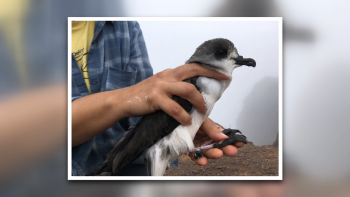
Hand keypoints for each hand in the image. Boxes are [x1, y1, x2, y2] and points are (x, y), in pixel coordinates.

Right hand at [73, 63, 226, 146]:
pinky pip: (174, 107)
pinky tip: (187, 121)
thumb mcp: (161, 87)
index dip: (209, 68)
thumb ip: (175, 87)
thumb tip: (193, 92)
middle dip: (210, 75)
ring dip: (199, 101)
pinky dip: (183, 116)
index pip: (193, 66)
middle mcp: (167, 76)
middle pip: (193, 71)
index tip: (223, 73)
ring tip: (204, 112)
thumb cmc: (144, 96)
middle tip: (222, 83)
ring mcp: (161, 86)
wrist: (123, 100)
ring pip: (187, 89)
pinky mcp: (154, 98)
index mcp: (170, 73)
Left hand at [189, 118, 244, 165]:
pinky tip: (203, 162)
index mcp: (214, 131)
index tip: (240, 143)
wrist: (177, 118)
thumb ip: (212, 129)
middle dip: (226, 149)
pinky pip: (195, 156)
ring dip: (213, 154)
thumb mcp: (203, 120)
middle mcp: (208, 139)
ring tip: (218, 155)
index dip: (233, 141)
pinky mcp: (190, 150)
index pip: (226, 137)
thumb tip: (224, 137)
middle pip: (219, 146)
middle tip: (232, 151)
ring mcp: (200, 145)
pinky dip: (199, 159)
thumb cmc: (191, 118)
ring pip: (208, 152)